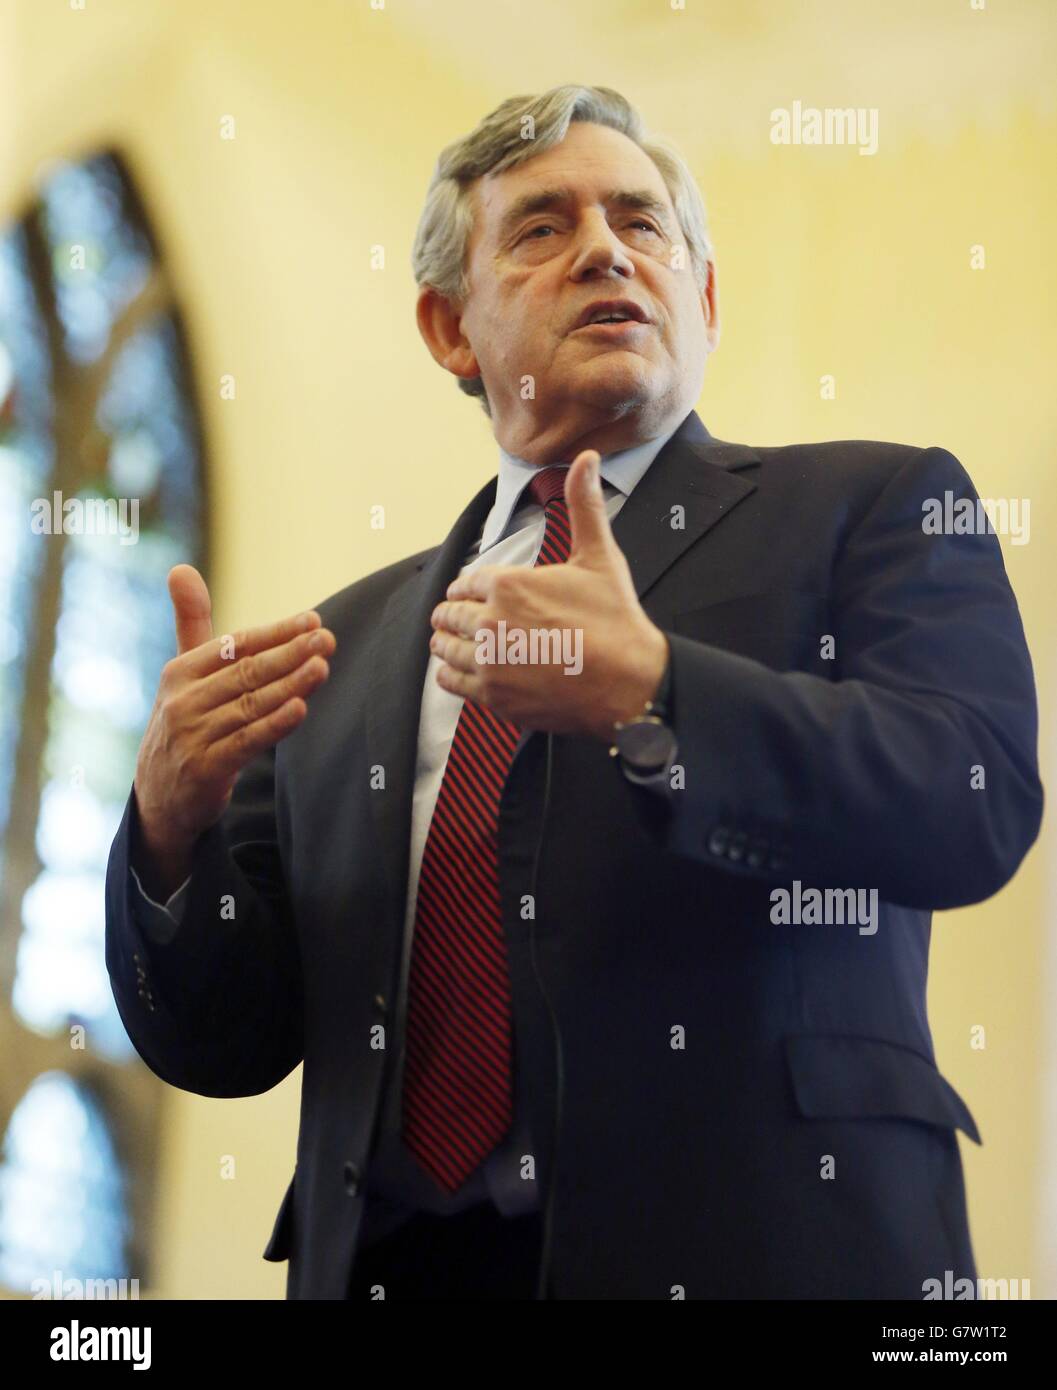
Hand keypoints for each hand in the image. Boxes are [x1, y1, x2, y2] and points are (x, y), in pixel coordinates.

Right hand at [132, 565, 335, 897]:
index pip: (234, 645)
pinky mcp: (205, 769)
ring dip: (290, 685)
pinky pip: (247, 741)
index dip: (275, 632)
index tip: (312, 620)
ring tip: (322, 667)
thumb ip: (191, 623)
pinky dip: (275, 725)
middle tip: (327, 639)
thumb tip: (181, 568)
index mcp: (180, 672)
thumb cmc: (183, 723)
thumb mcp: (182, 675)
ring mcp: (193, 735)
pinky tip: (301, 709)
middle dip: (290, 653)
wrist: (158, 797)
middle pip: (246, 671)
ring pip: (250, 704)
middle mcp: (183, 701)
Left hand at [430, 450, 668, 739]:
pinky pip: (452, 683)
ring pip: (446, 648)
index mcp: (509, 584)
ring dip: (444, 643)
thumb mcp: (599, 556)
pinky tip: (452, 673)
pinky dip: (449, 676)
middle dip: (450, 614)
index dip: (465, 587)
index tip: (463, 592)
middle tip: (448, 618)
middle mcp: (491, 622)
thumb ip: (583, 506)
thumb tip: (587, 459)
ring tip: (445, 643)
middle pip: (452, 615)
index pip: (467, 583)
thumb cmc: (616, 621)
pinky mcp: (494, 696)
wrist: (628, 683)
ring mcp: (490, 662)